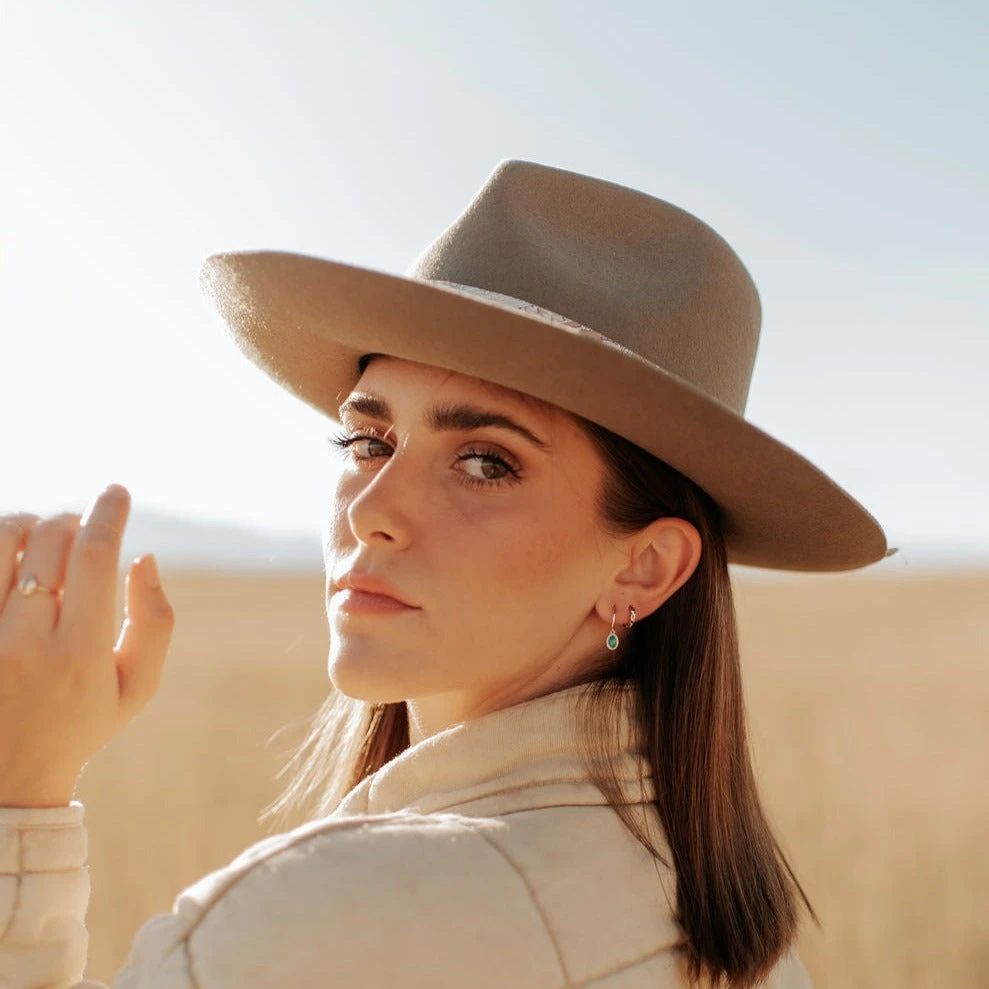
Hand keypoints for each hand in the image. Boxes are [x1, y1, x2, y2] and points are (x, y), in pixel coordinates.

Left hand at [0, 484, 174, 807]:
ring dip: (25, 524)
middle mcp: (26, 641)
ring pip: (0, 543)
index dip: (109, 512)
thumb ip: (154, 620)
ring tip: (39, 534)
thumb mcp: (138, 686)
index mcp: (82, 651)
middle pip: (48, 541)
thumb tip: (145, 558)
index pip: (95, 555)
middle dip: (72, 520)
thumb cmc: (81, 724)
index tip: (117, 492)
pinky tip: (11, 555)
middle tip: (81, 527)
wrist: (5, 779)